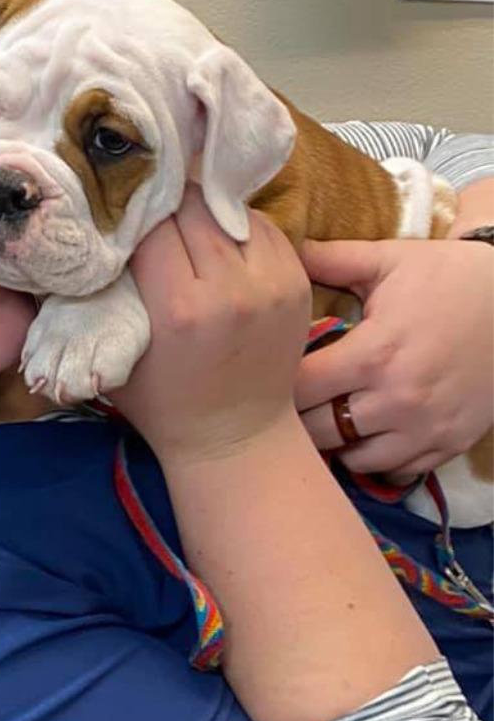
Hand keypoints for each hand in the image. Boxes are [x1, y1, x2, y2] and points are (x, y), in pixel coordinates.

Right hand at [111, 184, 311, 466]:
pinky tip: (218, 242)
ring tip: (184, 227)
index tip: (121, 221)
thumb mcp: (117, 353)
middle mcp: (232, 289)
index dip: (133, 217)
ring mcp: (273, 282)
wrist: (235, 438)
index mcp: (181, 309)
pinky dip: (235, 225)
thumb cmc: (163, 403)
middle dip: (166, 206)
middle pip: (193, 206)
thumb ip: (107, 295)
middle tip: (149, 215)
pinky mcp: (297, 281)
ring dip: (202, 211)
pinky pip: (262, 225)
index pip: (153, 225)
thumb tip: (103, 233)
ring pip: (228, 208)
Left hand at [295, 238, 493, 478]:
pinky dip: (376, 460)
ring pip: (354, 459)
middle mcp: (398, 399)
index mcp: (374, 353)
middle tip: (292, 402)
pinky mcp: (450, 444)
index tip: (271, 375)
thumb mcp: (389, 259)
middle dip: (298, 418)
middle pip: (319, 432)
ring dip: (335, 442)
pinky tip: (368, 435)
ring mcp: (426, 428)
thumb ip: (330, 259)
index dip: (277, 383)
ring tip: (329, 418)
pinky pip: (397, 472)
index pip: (300, 389)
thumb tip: (284, 248)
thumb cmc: (449, 276)